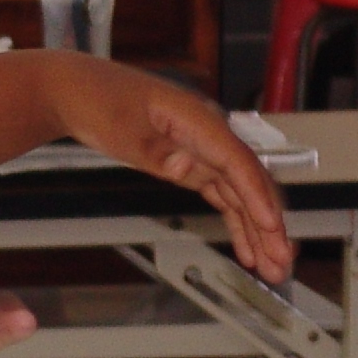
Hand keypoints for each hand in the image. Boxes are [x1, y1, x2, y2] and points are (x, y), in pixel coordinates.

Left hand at [41, 54, 294, 281]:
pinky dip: (236, 222)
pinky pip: (222, 195)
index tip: (271, 227)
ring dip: (258, 230)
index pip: (237, 162)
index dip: (257, 196)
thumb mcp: (119, 128)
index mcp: (197, 120)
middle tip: (282, 263)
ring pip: (240, 194)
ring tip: (274, 268)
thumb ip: (154, 151)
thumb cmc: (97, 101)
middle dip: (268, 224)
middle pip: (248, 182)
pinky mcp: (192, 163)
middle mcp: (208, 135)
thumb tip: (186, 167)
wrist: (76, 89)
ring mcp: (202, 150)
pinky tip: (247, 250)